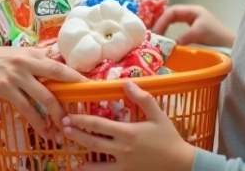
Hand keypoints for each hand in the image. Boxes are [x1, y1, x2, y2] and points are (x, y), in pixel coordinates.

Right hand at [0, 46, 83, 139]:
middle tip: (85, 107)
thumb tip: (54, 61)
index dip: (76, 75)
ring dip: (57, 114)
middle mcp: (27, 62)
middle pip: (58, 76)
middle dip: (74, 92)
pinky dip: (38, 122)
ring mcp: (16, 75)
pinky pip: (27, 108)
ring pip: (45, 96)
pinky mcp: (5, 89)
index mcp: (31, 53)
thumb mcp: (15, 54)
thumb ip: (34, 58)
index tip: (90, 85)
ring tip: (65, 127)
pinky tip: (44, 131)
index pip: (59, 64)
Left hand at [63, 81, 195, 170]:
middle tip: (63, 129)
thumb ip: (142, 98)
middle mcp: (122, 149)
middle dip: (77, 135)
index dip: (82, 121)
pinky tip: (83, 170)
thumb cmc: (169, 137)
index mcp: (128, 132)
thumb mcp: (158, 115)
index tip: (69, 116)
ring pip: (97, 163)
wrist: (180, 163)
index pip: (99, 125)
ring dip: (81, 158)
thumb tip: (126, 83)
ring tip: (69, 154)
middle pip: (93, 142)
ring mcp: (123, 164)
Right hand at [151, 5, 234, 47]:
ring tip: (155, 38)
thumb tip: (166, 45)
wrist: (233, 47)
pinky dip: (169, 35)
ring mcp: (192, 23)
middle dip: (160, 23)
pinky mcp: (193, 33)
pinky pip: (177, 31)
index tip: (155, 33)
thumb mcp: (199, 33)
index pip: (171, 12)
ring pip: (172, 23)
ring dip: (163, 29)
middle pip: (170, 15)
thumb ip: (182, 37)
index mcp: (192, 10)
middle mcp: (191, 14)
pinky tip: (165, 41)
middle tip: (151, 35)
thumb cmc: (217, 36)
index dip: (161, 21)